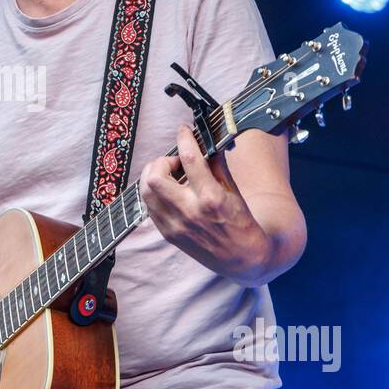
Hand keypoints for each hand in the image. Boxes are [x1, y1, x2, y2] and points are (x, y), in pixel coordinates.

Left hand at [138, 124, 271, 280]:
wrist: (241, 258)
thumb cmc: (241, 223)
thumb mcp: (234, 191)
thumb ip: (217, 165)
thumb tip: (207, 142)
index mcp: (210, 198)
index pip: (190, 159)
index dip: (184, 138)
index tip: (184, 129)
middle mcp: (189, 211)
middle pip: (156, 176)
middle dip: (162, 161)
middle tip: (175, 162)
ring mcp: (176, 224)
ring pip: (147, 191)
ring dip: (154, 176)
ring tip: (170, 175)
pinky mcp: (168, 233)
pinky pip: (150, 206)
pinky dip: (154, 193)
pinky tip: (168, 191)